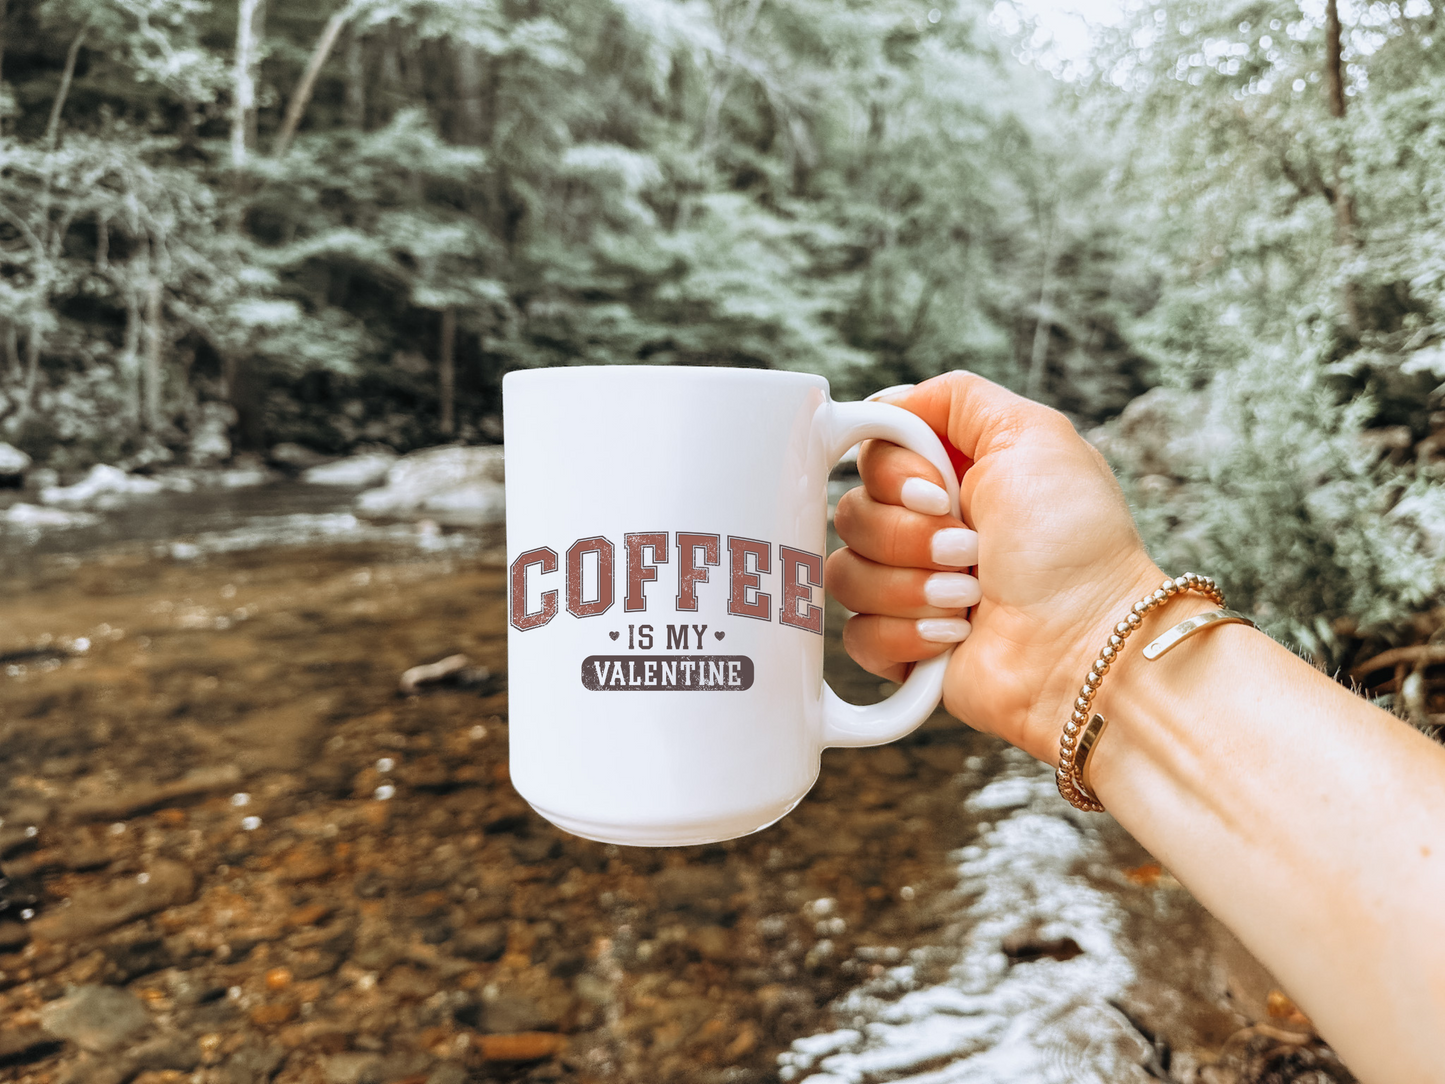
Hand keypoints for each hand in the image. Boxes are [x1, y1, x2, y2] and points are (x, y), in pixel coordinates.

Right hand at [827, 371, 1180, 762]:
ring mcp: (911, 589)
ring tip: (971, 596)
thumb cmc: (1076, 545)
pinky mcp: (903, 647)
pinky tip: (954, 636)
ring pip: (846, 576)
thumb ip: (957, 398)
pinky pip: (856, 636)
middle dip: (910, 536)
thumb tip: (889, 402)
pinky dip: (905, 635)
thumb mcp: (1033, 435)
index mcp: (950, 476)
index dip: (892, 474)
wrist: (1089, 644)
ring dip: (913, 586)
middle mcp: (926, 529)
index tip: (938, 491)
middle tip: (970, 549)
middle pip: (851, 513)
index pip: (871, 455)